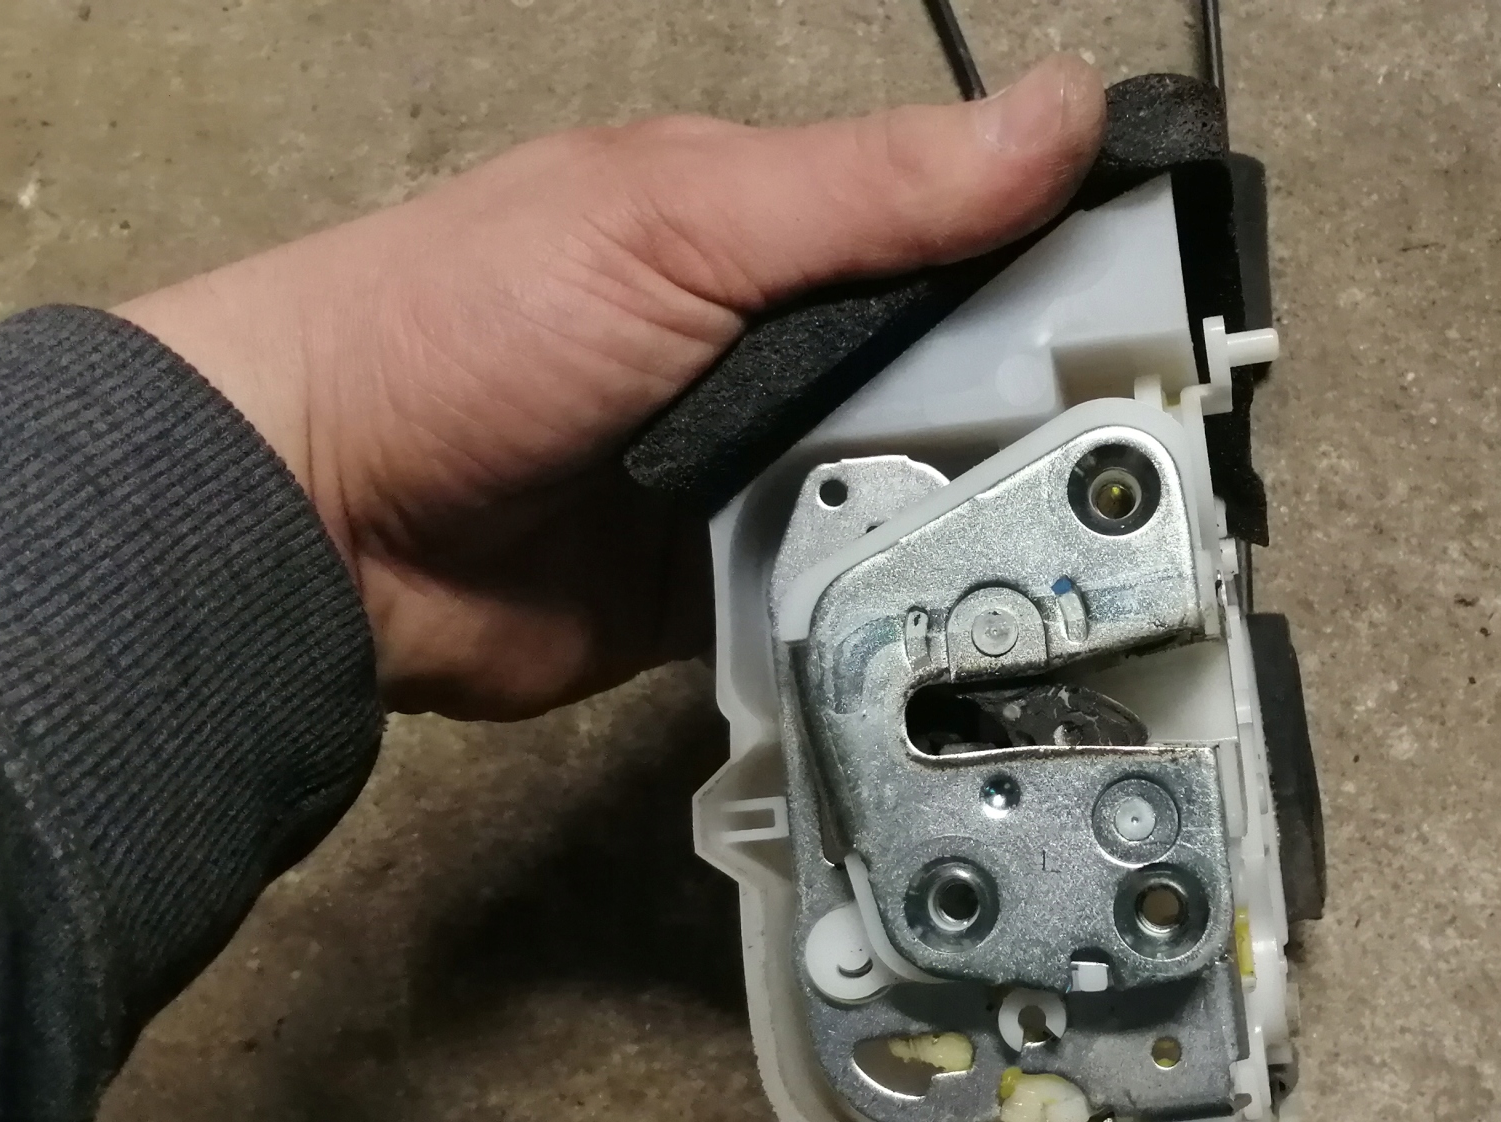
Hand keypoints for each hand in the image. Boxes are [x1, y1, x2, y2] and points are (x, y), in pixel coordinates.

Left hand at [118, 56, 1103, 719]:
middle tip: (1175, 482)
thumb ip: (875, 189)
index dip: (1082, 272)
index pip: (973, 235)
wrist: (312, 522)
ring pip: (922, 500)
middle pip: (967, 385)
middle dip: (1055, 424)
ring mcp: (764, 477)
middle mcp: (788, 352)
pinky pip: (856, 601)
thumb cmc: (472, 325)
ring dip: (989, 526)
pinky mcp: (740, 593)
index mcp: (782, 231)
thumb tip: (1068, 109)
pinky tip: (989, 632)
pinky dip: (907, 612)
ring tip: (1111, 569)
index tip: (1189, 329)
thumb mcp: (684, 223)